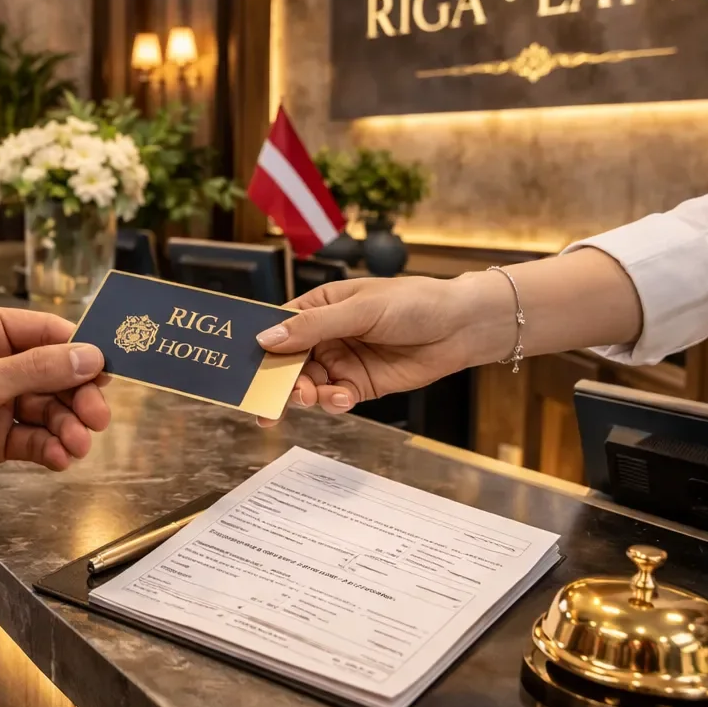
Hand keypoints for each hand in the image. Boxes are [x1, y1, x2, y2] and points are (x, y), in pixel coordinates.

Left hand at [0, 304, 110, 498]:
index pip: (48, 334)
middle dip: (78, 397)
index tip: (110, 372)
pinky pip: (31, 440)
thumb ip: (36, 371)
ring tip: (76, 446)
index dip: (81, 352)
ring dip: (66, 428)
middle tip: (96, 418)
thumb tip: (87, 356)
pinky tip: (60, 458)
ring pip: (47, 411)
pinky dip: (49, 449)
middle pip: (55, 376)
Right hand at [253, 272, 516, 424]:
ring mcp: (342, 362)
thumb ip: (313, 327)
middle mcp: (325, 336)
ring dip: (307, 395)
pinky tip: (345, 398)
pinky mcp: (359, 385)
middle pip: (287, 363)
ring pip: (308, 385)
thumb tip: (266, 339)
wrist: (461, 327)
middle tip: (277, 398)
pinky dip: (333, 403)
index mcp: (318, 307)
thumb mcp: (359, 309)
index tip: (245, 370)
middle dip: (280, 381)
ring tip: (315, 397)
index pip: (278, 328)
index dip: (260, 348)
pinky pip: (334, 399)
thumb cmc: (414, 303)